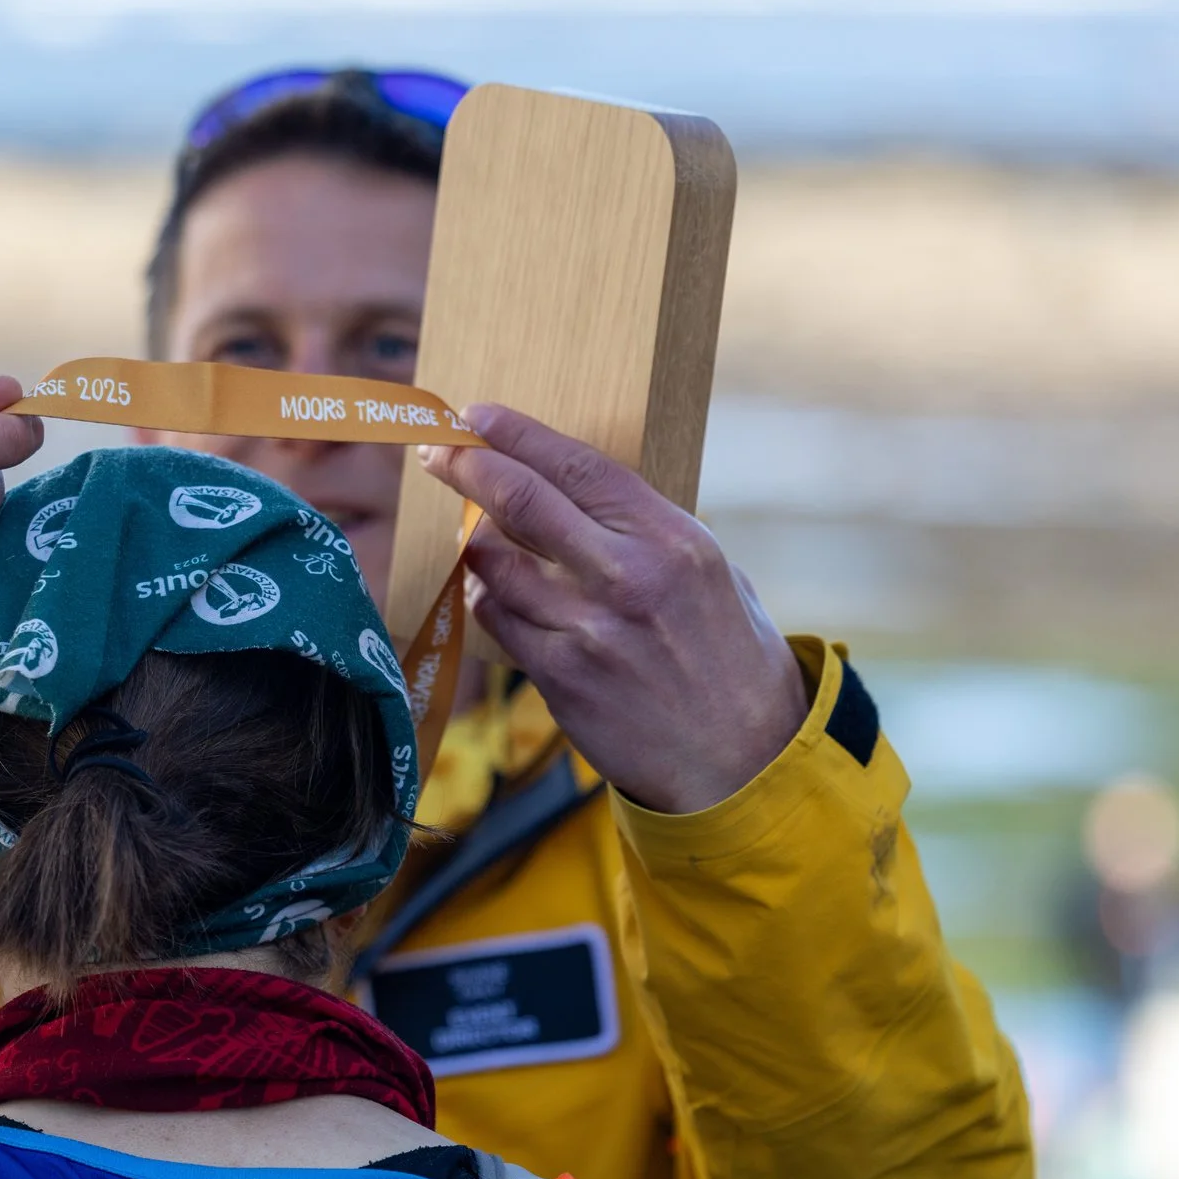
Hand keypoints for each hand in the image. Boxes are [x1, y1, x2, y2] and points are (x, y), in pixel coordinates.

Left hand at [419, 407, 808, 813]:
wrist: (742, 761)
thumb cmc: (729, 660)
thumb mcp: (712, 574)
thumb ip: (645, 534)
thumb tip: (572, 497)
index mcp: (673, 540)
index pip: (578, 466)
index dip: (518, 434)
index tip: (477, 417)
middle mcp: (629, 578)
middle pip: (523, 501)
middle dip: (467, 466)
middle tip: (436, 450)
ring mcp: (589, 631)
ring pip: (495, 564)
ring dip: (474, 542)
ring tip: (472, 536)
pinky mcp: (562, 678)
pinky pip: (498, 621)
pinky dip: (488, 599)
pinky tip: (494, 594)